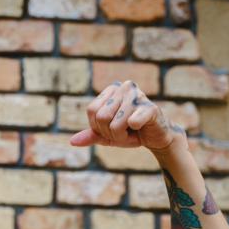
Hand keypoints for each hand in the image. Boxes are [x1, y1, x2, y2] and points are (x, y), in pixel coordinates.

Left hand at [69, 80, 186, 151]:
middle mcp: (125, 87)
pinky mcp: (150, 107)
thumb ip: (91, 135)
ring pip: (114, 125)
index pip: (92, 111)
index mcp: (112, 89)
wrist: (156, 137)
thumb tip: (72, 141)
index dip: (99, 127)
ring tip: (133, 131)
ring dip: (122, 136)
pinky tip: (141, 129)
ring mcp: (138, 95)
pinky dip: (133, 134)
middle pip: (101, 117)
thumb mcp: (107, 135)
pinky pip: (131, 123)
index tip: (112, 128)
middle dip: (110, 133)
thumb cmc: (131, 132)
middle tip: (124, 131)